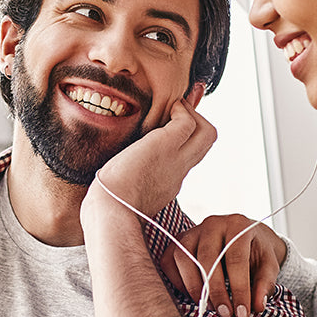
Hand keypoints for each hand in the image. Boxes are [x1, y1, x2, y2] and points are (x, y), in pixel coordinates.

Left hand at [87, 85, 214, 218]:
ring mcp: (176, 159)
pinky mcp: (166, 145)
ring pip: (207, 133)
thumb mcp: (123, 192)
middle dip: (198, 120)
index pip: (188, 156)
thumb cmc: (109, 204)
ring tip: (173, 107)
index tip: (175, 124)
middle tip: (180, 109)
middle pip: (207, 142)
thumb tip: (111, 177)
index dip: (186, 137)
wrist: (110, 209)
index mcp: (168, 183)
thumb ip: (126, 183)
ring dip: (193, 113)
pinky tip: (166, 107)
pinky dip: (181, 110)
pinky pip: (187, 122)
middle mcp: (179, 172)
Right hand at [159, 214, 286, 316]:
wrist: (243, 236)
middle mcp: (213, 223)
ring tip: (209, 307)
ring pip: (183, 258)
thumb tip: (256, 306)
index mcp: (238, 225)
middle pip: (207, 258)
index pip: (236, 258)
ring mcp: (192, 230)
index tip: (242, 313)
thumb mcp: (269, 265)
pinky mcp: (178, 241)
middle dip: (215, 291)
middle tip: (225, 314)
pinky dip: (178, 282)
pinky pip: (169, 261)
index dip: (239, 289)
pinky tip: (193, 296)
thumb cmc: (256, 251)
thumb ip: (264, 284)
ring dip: (194, 287)